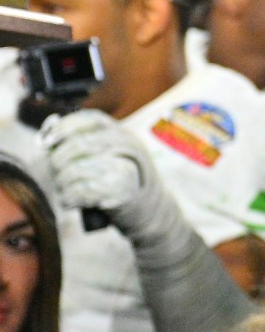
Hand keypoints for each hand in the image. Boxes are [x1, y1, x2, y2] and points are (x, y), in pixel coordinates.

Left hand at [39, 109, 181, 242]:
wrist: (150, 211)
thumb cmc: (120, 184)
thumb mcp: (110, 158)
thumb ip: (84, 144)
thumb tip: (48, 134)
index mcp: (124, 134)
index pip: (93, 119)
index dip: (67, 126)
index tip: (47, 140)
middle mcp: (129, 147)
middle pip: (82, 144)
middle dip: (60, 158)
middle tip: (54, 171)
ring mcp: (126, 168)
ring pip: (79, 169)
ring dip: (63, 182)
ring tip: (63, 189)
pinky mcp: (122, 192)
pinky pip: (83, 191)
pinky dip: (70, 198)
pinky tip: (70, 201)